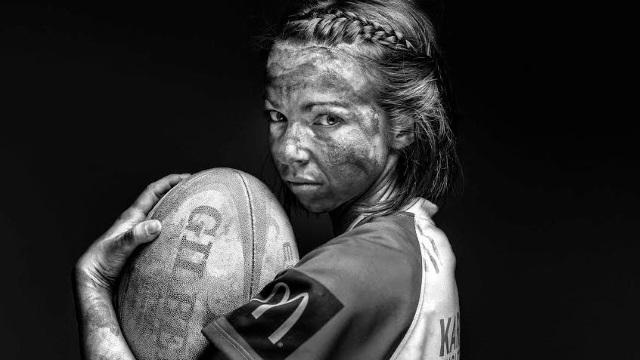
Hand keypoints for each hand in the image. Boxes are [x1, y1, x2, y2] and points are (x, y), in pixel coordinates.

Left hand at [74, 173, 189, 293]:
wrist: (94, 279)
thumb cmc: (103, 261)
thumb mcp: (119, 247)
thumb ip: (136, 235)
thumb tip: (157, 225)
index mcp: (132, 217)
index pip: (152, 192)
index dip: (168, 182)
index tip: (186, 178)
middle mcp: (138, 222)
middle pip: (160, 201)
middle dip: (177, 194)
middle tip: (196, 193)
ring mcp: (142, 234)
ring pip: (162, 217)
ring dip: (177, 212)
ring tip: (195, 213)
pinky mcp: (145, 247)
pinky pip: (163, 233)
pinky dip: (174, 230)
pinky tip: (184, 236)